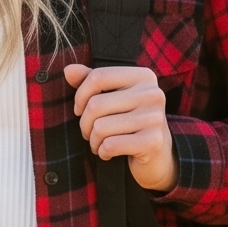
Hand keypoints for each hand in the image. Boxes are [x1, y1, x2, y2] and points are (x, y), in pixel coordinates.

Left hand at [64, 63, 175, 193]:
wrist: (158, 156)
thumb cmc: (130, 123)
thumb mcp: (113, 98)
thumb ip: (92, 82)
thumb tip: (69, 70)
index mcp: (143, 77)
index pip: (98, 77)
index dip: (80, 96)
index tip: (80, 110)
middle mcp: (152, 94)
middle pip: (96, 104)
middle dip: (85, 124)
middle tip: (89, 132)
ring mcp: (154, 118)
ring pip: (100, 127)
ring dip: (93, 140)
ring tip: (100, 143)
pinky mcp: (153, 142)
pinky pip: (110, 145)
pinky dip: (103, 152)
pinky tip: (108, 153)